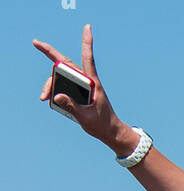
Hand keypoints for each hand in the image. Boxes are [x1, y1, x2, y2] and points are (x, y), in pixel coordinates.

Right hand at [33, 25, 123, 147]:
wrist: (111, 133)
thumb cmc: (102, 125)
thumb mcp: (86, 118)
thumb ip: (72, 107)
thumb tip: (56, 96)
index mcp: (93, 84)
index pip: (88, 59)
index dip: (87, 42)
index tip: (87, 27)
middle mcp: (86, 82)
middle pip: (66, 65)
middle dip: (50, 55)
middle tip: (35, 43)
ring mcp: (82, 87)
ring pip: (62, 77)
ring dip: (51, 84)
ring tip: (44, 97)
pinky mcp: (79, 93)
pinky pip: (63, 87)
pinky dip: (55, 91)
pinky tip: (50, 99)